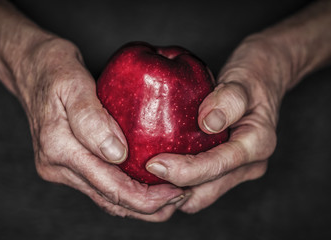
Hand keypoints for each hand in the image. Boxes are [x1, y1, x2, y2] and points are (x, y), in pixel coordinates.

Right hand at [17, 38, 186, 220]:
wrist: (29, 67)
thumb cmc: (52, 67)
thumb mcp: (71, 81)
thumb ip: (91, 118)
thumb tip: (116, 154)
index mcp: (59, 147)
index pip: (109, 186)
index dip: (145, 198)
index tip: (176, 192)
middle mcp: (57, 165)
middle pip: (109, 199)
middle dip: (147, 206)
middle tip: (180, 197)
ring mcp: (60, 167)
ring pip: (104, 197)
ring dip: (137, 203)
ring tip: (169, 197)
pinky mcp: (66, 163)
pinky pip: (100, 184)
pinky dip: (124, 190)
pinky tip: (145, 184)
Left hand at [146, 0, 330, 212]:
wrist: (263, 80)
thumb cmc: (251, 78)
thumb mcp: (242, 81)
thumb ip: (229, 100)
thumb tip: (209, 124)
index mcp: (258, 144)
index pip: (217, 166)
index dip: (184, 170)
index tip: (153, 163)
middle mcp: (250, 165)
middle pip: (206, 191)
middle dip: (173, 190)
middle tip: (140, 180)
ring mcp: (238, 170)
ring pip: (201, 194)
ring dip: (174, 191)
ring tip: (145, 181)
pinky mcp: (225, 169)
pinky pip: (199, 185)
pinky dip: (178, 183)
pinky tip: (158, 170)